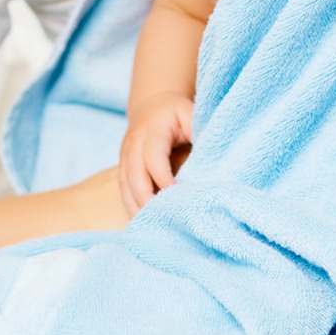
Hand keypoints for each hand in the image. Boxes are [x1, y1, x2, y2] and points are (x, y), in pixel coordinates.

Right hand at [119, 92, 194, 215]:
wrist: (151, 107)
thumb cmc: (176, 113)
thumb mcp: (189, 113)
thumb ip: (198, 131)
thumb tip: (211, 157)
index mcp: (151, 130)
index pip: (153, 155)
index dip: (162, 174)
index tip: (174, 192)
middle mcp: (133, 144)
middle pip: (134, 174)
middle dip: (145, 197)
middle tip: (159, 218)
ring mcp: (125, 157)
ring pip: (126, 185)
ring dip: (135, 207)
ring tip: (149, 227)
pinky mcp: (123, 169)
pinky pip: (124, 190)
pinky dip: (132, 207)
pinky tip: (142, 223)